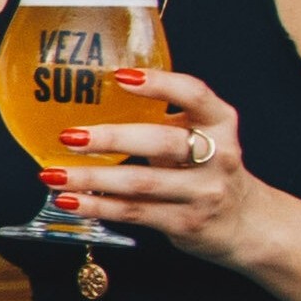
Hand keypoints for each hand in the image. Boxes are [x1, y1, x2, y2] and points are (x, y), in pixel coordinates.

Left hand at [47, 66, 265, 261]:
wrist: (245, 222)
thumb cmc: (209, 169)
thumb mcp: (201, 135)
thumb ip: (165, 118)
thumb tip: (98, 99)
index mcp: (221, 123)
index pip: (194, 95)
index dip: (159, 84)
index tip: (120, 77)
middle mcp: (218, 156)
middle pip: (161, 142)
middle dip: (111, 139)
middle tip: (69, 136)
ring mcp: (203, 193)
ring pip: (141, 184)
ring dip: (92, 179)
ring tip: (54, 174)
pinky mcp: (186, 223)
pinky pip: (135, 212)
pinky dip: (98, 206)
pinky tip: (70, 200)